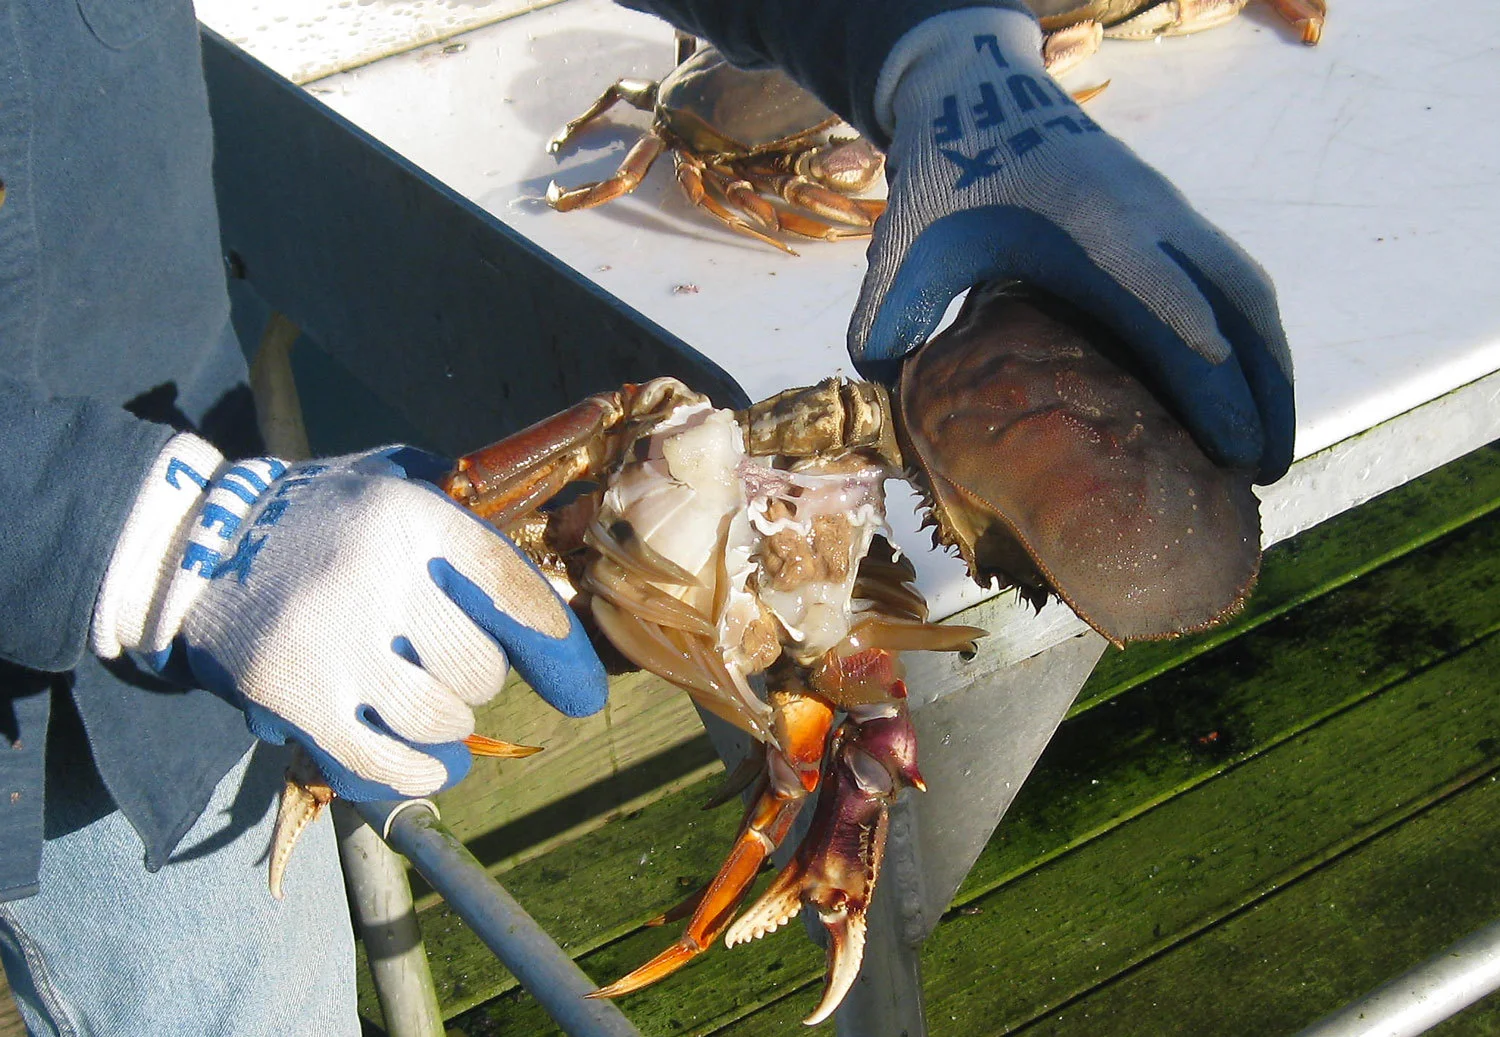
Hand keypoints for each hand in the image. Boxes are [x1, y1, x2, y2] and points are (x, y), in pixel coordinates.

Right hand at [92, 433, 606, 798]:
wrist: (195, 546)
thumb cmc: (320, 516)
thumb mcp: (395, 481)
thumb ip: (468, 518)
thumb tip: (548, 591)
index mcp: (413, 518)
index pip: (513, 595)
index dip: (558, 654)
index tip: (584, 699)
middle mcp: (376, 577)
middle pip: (479, 668)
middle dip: (479, 679)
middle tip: (448, 666)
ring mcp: (331, 641)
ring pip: (439, 719)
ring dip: (449, 725)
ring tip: (430, 704)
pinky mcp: (292, 696)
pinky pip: (384, 761)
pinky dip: (421, 773)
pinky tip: (435, 766)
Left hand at [849, 8, 1293, 481]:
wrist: (983, 94)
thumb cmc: (946, 173)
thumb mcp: (904, 244)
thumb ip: (888, 317)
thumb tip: (886, 393)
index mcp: (1085, 221)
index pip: (1151, 280)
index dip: (1189, 336)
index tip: (1222, 401)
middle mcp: (1147, 215)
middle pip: (1230, 300)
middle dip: (1254, 387)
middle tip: (1263, 471)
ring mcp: (1171, 215)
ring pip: (1246, 294)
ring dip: (1270, 371)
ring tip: (1270, 452)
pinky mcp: (1175, 223)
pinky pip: (1234, 285)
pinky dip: (1253, 343)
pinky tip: (1249, 401)